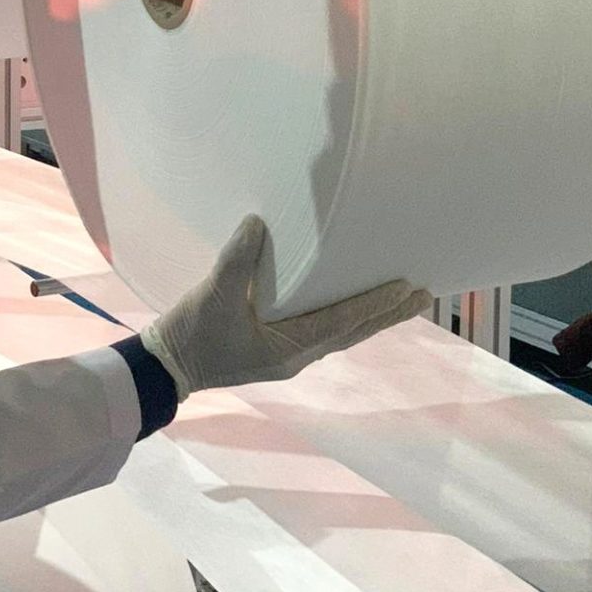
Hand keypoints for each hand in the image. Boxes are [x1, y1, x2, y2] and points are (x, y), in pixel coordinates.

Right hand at [140, 216, 431, 400]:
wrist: (167, 367)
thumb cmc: (193, 333)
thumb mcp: (214, 295)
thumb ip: (237, 261)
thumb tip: (258, 225)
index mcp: (290, 348)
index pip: (344, 322)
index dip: (376, 305)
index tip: (408, 288)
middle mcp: (297, 355)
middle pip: (354, 332)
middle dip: (388, 314)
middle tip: (425, 295)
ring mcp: (288, 355)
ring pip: (342, 333)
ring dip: (373, 316)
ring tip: (402, 299)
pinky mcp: (276, 350)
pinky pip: (324, 331)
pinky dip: (348, 318)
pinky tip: (352, 307)